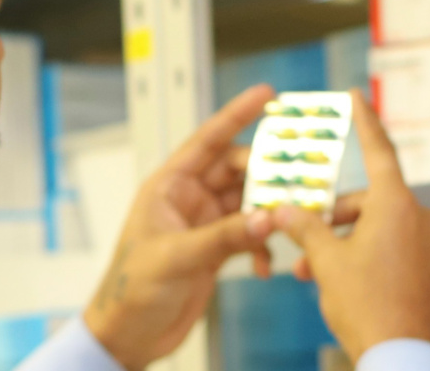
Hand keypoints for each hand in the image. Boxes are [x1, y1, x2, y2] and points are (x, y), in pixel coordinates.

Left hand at [82, 85, 277, 369]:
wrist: (128, 334)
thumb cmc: (132, 289)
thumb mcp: (177, 257)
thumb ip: (224, 237)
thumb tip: (269, 216)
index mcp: (169, 186)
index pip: (207, 140)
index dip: (237, 114)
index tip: (267, 94)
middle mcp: (188, 199)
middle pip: (237, 171)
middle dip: (268, 173)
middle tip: (301, 177)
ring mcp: (203, 224)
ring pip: (247, 202)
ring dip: (270, 211)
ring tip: (291, 221)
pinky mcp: (214, 250)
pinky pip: (249, 234)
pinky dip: (263, 245)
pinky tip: (268, 264)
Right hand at [273, 89, 429, 361]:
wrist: (404, 359)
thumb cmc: (367, 308)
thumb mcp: (325, 262)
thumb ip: (305, 228)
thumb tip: (284, 211)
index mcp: (398, 206)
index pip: (378, 151)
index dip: (364, 122)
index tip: (357, 96)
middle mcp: (426, 219)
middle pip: (374, 203)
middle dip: (337, 221)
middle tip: (307, 246)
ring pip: (389, 232)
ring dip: (355, 245)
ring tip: (325, 275)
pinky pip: (408, 254)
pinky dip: (381, 261)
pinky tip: (360, 286)